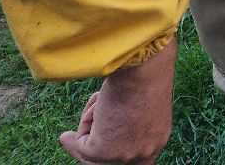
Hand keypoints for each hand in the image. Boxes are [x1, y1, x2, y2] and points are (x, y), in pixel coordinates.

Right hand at [60, 38, 175, 163]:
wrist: (143, 68)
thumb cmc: (144, 74)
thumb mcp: (137, 101)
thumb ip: (126, 122)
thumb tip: (92, 131)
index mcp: (157, 139)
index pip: (135, 161)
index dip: (113, 155)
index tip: (92, 144)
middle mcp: (146, 152)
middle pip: (108, 163)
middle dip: (88, 149)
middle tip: (67, 137)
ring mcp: (126, 156)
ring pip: (91, 151)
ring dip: (89, 122)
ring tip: (103, 99)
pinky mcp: (105, 152)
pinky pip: (80, 144)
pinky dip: (82, 121)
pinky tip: (99, 103)